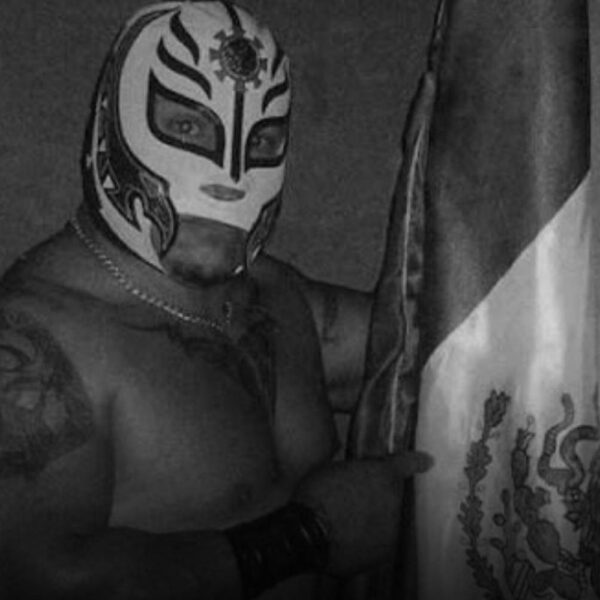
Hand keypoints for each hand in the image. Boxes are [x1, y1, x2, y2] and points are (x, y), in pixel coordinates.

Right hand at [293, 452, 431, 574]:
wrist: (308, 533)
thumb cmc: (316, 493)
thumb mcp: (333, 468)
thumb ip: (354, 470)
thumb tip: (357, 474)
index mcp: (383, 475)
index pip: (408, 464)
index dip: (416, 462)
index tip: (426, 461)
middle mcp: (394, 502)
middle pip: (392, 496)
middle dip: (377, 496)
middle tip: (351, 498)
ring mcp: (391, 530)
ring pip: (385, 520)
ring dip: (372, 519)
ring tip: (344, 520)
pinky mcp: (382, 554)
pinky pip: (375, 542)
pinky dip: (364, 540)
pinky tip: (344, 536)